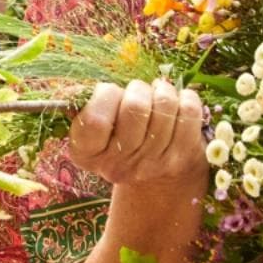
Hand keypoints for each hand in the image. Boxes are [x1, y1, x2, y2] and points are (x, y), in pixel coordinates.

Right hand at [67, 78, 206, 193]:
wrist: (154, 174)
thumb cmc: (117, 132)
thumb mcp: (92, 122)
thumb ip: (82, 104)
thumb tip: (73, 90)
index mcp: (86, 154)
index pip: (95, 120)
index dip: (105, 95)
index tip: (110, 92)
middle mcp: (116, 166)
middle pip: (134, 108)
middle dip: (137, 89)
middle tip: (137, 92)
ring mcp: (151, 165)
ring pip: (164, 105)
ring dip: (162, 90)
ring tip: (157, 95)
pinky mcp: (180, 158)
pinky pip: (189, 111)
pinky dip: (185, 97)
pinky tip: (177, 103)